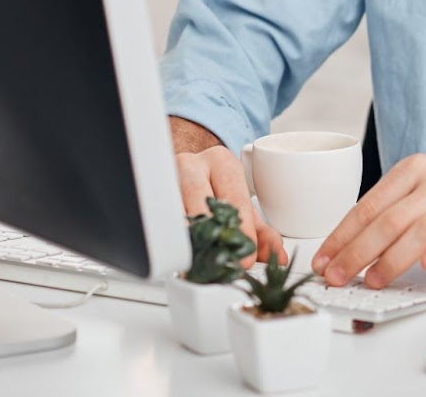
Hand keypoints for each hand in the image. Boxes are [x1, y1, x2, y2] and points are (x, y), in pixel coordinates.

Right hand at [171, 117, 285, 266]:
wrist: (183, 166)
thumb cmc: (213, 184)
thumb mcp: (240, 203)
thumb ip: (262, 231)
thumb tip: (277, 257)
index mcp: (221, 162)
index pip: (234, 199)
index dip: (241, 232)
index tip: (246, 257)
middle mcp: (191, 165)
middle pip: (202, 206)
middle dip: (214, 238)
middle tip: (222, 262)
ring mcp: (166, 178)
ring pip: (176, 215)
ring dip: (189, 243)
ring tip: (201, 263)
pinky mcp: (149, 194)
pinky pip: (159, 222)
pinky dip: (171, 241)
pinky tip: (180, 255)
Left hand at [310, 153, 425, 288]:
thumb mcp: (422, 183)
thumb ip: (390, 207)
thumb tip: (347, 243)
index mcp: (413, 170)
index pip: (369, 205)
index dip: (343, 235)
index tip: (324, 259)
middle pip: (390, 221)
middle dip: (357, 252)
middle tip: (338, 277)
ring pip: (421, 232)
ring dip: (393, 260)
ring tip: (372, 280)